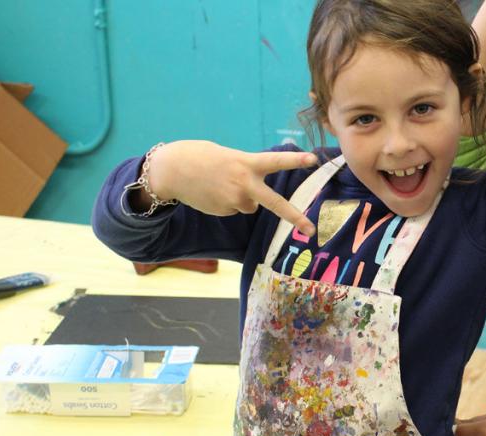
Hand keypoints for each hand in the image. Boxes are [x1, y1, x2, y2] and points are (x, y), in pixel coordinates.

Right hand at [145, 140, 317, 234]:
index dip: (295, 161)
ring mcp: (234, 200)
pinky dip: (228, 202)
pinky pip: (235, 208)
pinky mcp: (225, 211)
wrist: (172, 170)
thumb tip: (256, 195)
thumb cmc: (201, 157)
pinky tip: (213, 192)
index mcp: (246, 163)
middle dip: (295, 217)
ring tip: (220, 184)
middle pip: (275, 204)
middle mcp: (244, 184)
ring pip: (250, 204)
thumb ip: (247, 170)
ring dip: (242, 197)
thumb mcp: (228, 156)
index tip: (313, 160)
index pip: (276, 161)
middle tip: (311, 229)